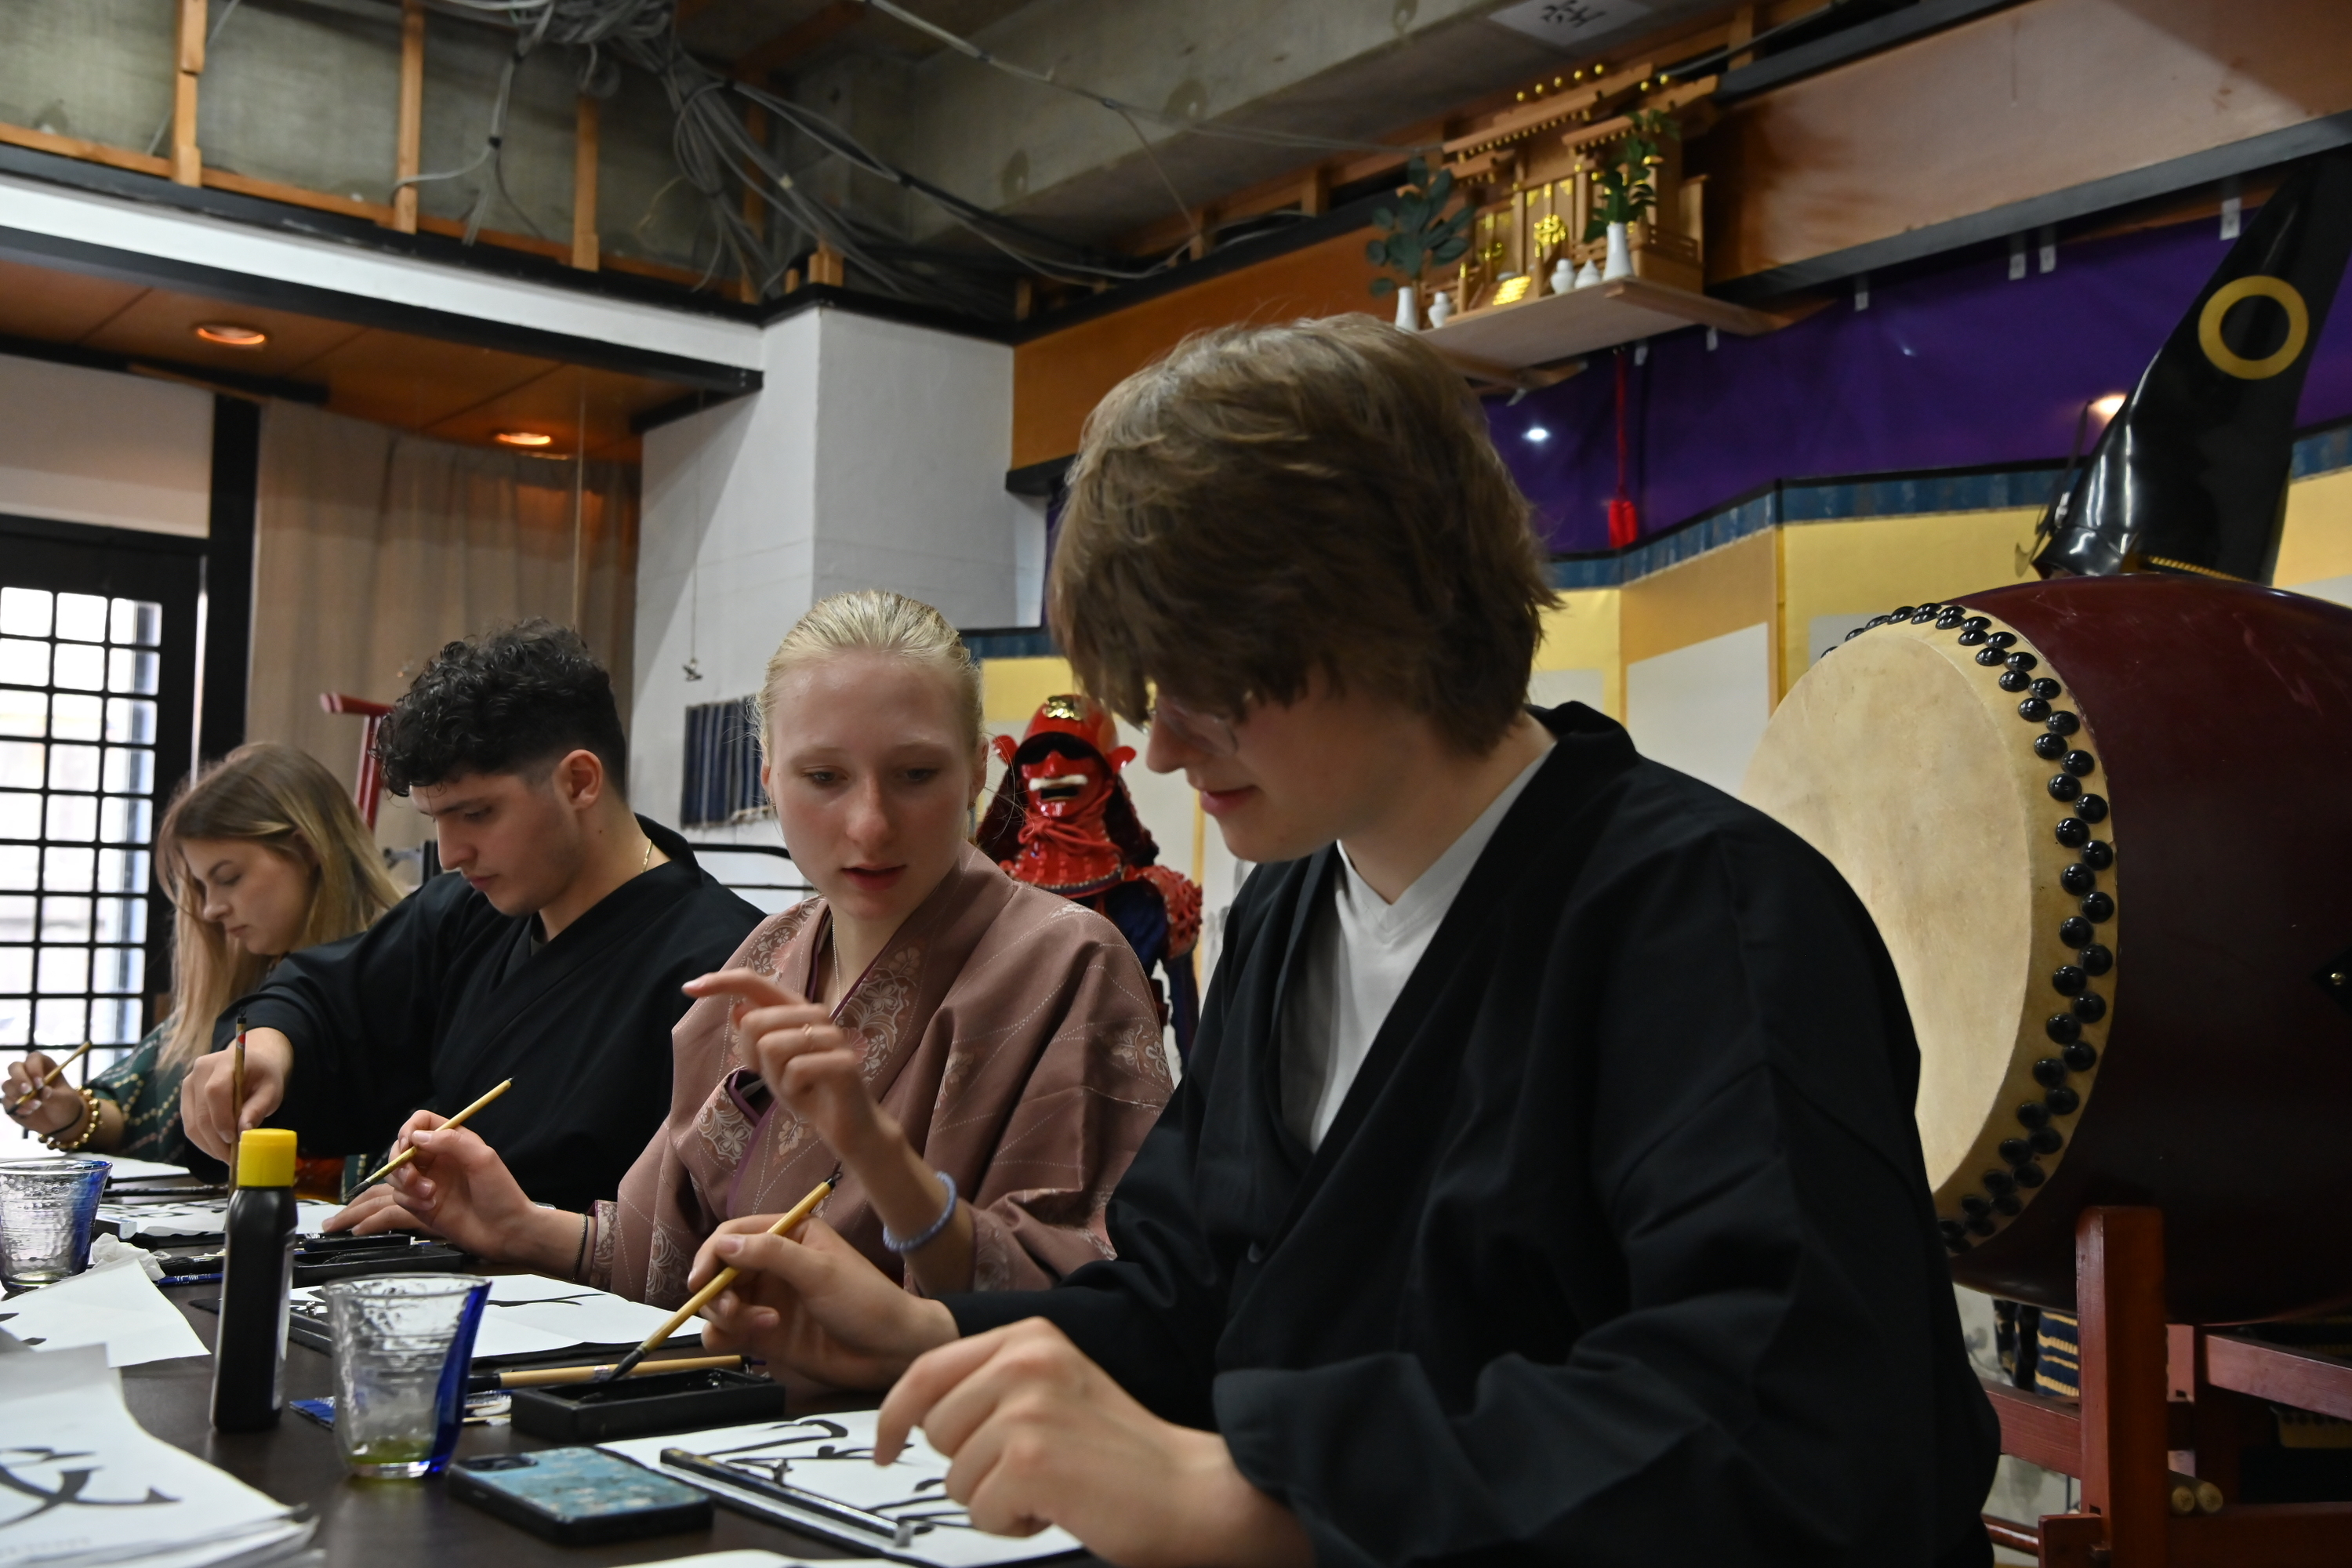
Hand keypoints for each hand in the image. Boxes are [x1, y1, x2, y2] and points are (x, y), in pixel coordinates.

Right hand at [4, 1053, 84, 1136]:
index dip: (34, 1068)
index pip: (33, 1058)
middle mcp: (27, 1073)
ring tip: (36, 1106)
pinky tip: (29, 1112)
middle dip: (19, 1079)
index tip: (40, 1083)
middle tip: (28, 1091)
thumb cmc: (64, 1103)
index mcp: (43, 1066)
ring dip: (19, 1096)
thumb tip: (43, 1091)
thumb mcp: (64, 1099)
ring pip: (7, 1085)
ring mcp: (17, 1087)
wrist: (60, 1121)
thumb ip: (53, 1095)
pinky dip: (16, 1107)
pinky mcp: (11, 1101)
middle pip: (14, 1067)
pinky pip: (6, 1101)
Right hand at [180, 1028, 291, 1159]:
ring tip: (226, 1156)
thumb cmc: (263, 1076)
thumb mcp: (271, 1089)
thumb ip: (258, 1107)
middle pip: (201, 1112)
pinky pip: (190, 1124)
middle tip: (232, 1158)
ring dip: (208, 1144)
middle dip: (215, 1139)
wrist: (251, 1063)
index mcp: (224, 1062)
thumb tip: (243, 1130)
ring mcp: (189, 1083)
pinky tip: (217, 1148)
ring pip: (192, 1122)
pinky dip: (203, 1140)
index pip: (215, 1092)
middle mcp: (200, 1071)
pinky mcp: (186, 1097)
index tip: (233, 1139)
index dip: (221, 1118)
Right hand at [325, 1112, 581, 1273]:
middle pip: (401, 1149)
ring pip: (396, 1175)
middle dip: (401, 1163)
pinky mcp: (422, 1206)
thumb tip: (418, 1137)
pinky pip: (399, 1198)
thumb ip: (452, 1141)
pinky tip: (428, 1206)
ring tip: (429, 1197)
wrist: (506, 1232)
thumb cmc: (502, 1195)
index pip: (421, 1123)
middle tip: (416, 1178)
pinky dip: (408, 1201)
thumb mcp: (483, 1159)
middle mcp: (438, 1160)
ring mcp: (428, 1183)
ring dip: (406, 1185)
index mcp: (454, 1141)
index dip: (409, 1129)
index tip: (409, 1144)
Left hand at [682, 969, 891, 1163]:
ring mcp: (833, 1037)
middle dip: (754, 1057)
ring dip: (775, 1078)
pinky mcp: (843, 1062)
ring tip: (796, 1086)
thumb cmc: (808, 1090)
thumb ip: (754, 1037)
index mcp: (797, 1009)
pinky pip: (794, 1070)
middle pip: (754, 1022)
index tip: (688, 988)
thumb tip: (737, 1008)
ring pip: (772, 1046)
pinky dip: (792, 1091)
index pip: (755, 983)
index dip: (721, 981)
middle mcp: (816, 1015)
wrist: (847, 1126)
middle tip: (777, 1076)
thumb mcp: (770, 1065)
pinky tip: (808, 1095)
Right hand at [689, 1215, 956, 1390]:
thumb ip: (770, 1254)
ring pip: (718, 1303)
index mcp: (789, 1235)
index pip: (733, 1235)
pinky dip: (729, 1336)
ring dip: (725, 1315)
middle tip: (732, 1309)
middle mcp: (772, 1265)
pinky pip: (726, 1333)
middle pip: (719, 1271)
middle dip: (716, 1291)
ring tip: (761, 1324)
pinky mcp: (764, 1333)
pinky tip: (761, 1336)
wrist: (890, 1352)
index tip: (701, 1279)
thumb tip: (723, 1245)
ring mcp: (766, 1300)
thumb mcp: (820, 1271)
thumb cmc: (866, 1301)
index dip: (711, 1255)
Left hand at [876, 1320, 1310, 1567]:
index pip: (926, 1370)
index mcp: (1030, 1336)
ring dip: (995, 1498)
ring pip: (954, 1476)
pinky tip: (1058, 1508)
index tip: (885, 1446)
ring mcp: (1027, 1408)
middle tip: (1030, 1472)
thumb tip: (915, 1414)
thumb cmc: (1121, 1452)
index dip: (894, 1415)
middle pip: (935, 1429)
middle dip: (970, 1465)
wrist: (1190, 1489)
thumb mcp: (1055, 1386)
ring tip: (1052, 1487)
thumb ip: (994, 1384)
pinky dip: (1014, 1524)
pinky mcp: (1030, 1459)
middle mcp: (1026, 1360)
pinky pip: (981, 1511)